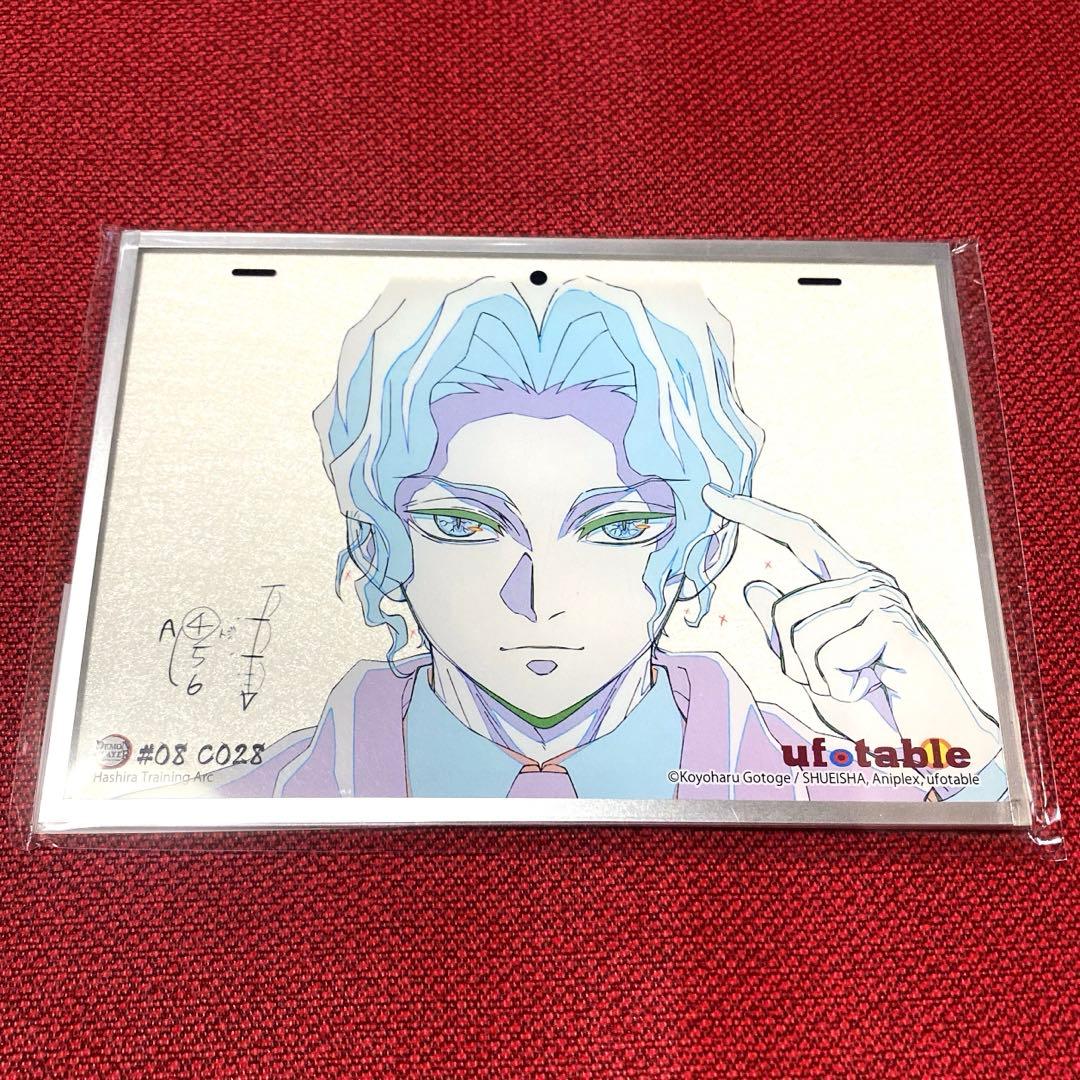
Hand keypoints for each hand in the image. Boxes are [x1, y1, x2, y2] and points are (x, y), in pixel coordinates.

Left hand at [702, 486, 1000, 769]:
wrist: (931, 743)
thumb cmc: (875, 707)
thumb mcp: (812, 670)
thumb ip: (785, 634)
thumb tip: (754, 587)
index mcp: (849, 585)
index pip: (799, 536)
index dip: (754, 514)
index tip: (712, 494)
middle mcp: (866, 581)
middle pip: (784, 610)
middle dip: (793, 662)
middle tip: (836, 685)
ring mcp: (880, 597)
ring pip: (800, 634)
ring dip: (818, 678)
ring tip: (859, 685)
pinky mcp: (889, 621)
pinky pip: (827, 653)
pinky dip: (839, 685)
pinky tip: (873, 686)